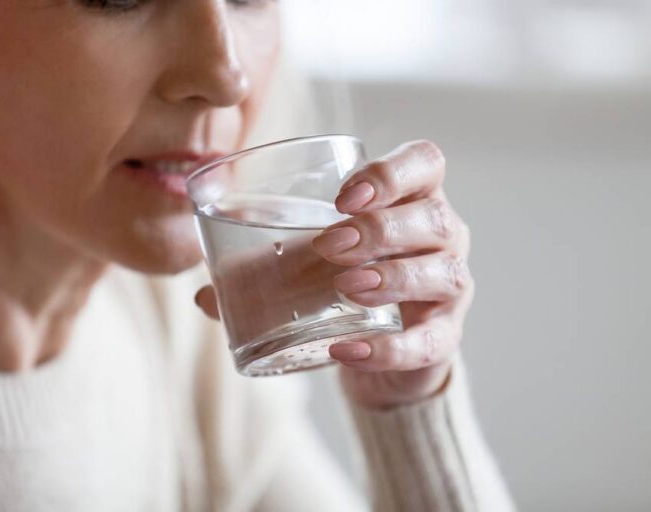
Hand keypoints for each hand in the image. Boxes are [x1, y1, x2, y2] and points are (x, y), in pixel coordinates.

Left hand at [194, 140, 473, 408]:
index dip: (392, 172)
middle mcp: (443, 237)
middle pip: (435, 218)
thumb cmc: (344, 286)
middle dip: (381, 228)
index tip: (343, 197)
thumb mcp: (305, 267)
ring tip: (346, 286)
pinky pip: (429, 341)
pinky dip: (388, 348)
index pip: (426, 164)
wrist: (379, 351)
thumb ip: (259, 270)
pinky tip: (346, 350)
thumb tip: (202, 292)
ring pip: (444, 273)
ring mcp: (451, 289)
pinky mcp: (444, 338)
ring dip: (393, 277)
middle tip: (328, 246)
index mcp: (412, 201)